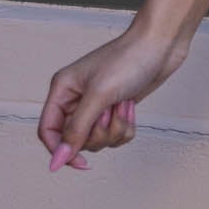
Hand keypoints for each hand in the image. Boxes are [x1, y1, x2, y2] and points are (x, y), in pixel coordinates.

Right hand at [37, 23, 186, 170]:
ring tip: (124, 104)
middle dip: (99, 133)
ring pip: (98, 140)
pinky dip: (126, 126)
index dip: (60, 151)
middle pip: (76, 140)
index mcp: (62, 90)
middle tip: (110, 111)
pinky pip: (115, 135)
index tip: (81, 164)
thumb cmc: (128, 60)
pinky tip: (131, 105)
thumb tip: (58, 160)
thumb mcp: (99, 96)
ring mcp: (96, 105)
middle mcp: (75, 99)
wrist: (161, 45)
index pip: (48, 131)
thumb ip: (77, 130)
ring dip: (115, 128)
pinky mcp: (115, 110)